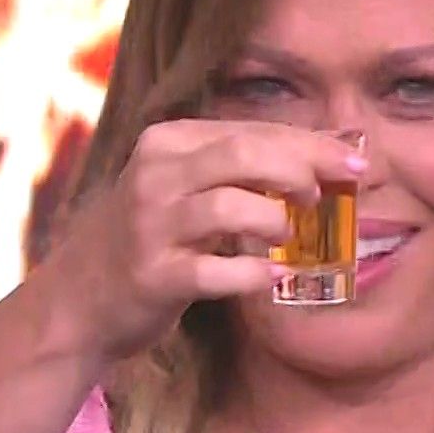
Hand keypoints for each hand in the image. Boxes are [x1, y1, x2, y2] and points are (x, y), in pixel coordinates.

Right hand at [35, 119, 366, 358]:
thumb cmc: (149, 237)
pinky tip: (273, 279)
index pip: (251, 131)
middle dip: (300, 171)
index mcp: (168, 143)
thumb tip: (330, 147)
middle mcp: (155, 176)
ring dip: (274, 222)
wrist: (77, 301)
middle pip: (243, 155)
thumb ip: (246, 166)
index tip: (355, 161)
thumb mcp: (186, 186)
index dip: (311, 144)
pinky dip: (254, 276)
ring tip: (286, 236)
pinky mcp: (153, 276)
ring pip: (230, 207)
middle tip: (325, 196)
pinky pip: (217, 272)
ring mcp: (151, 226)